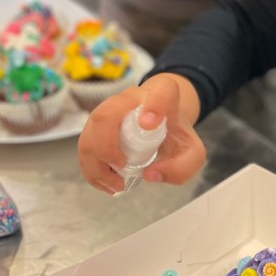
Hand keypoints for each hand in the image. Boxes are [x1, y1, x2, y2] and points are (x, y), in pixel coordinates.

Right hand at [77, 74, 205, 194]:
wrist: (160, 123)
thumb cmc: (174, 134)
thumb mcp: (191, 152)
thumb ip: (182, 166)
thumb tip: (151, 175)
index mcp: (162, 95)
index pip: (162, 90)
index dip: (156, 104)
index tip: (149, 125)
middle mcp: (131, 99)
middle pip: (108, 114)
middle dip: (107, 145)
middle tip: (122, 166)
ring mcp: (109, 110)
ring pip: (91, 131)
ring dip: (97, 163)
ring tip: (116, 185)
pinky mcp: (95, 126)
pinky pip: (84, 146)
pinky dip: (91, 170)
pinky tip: (106, 184)